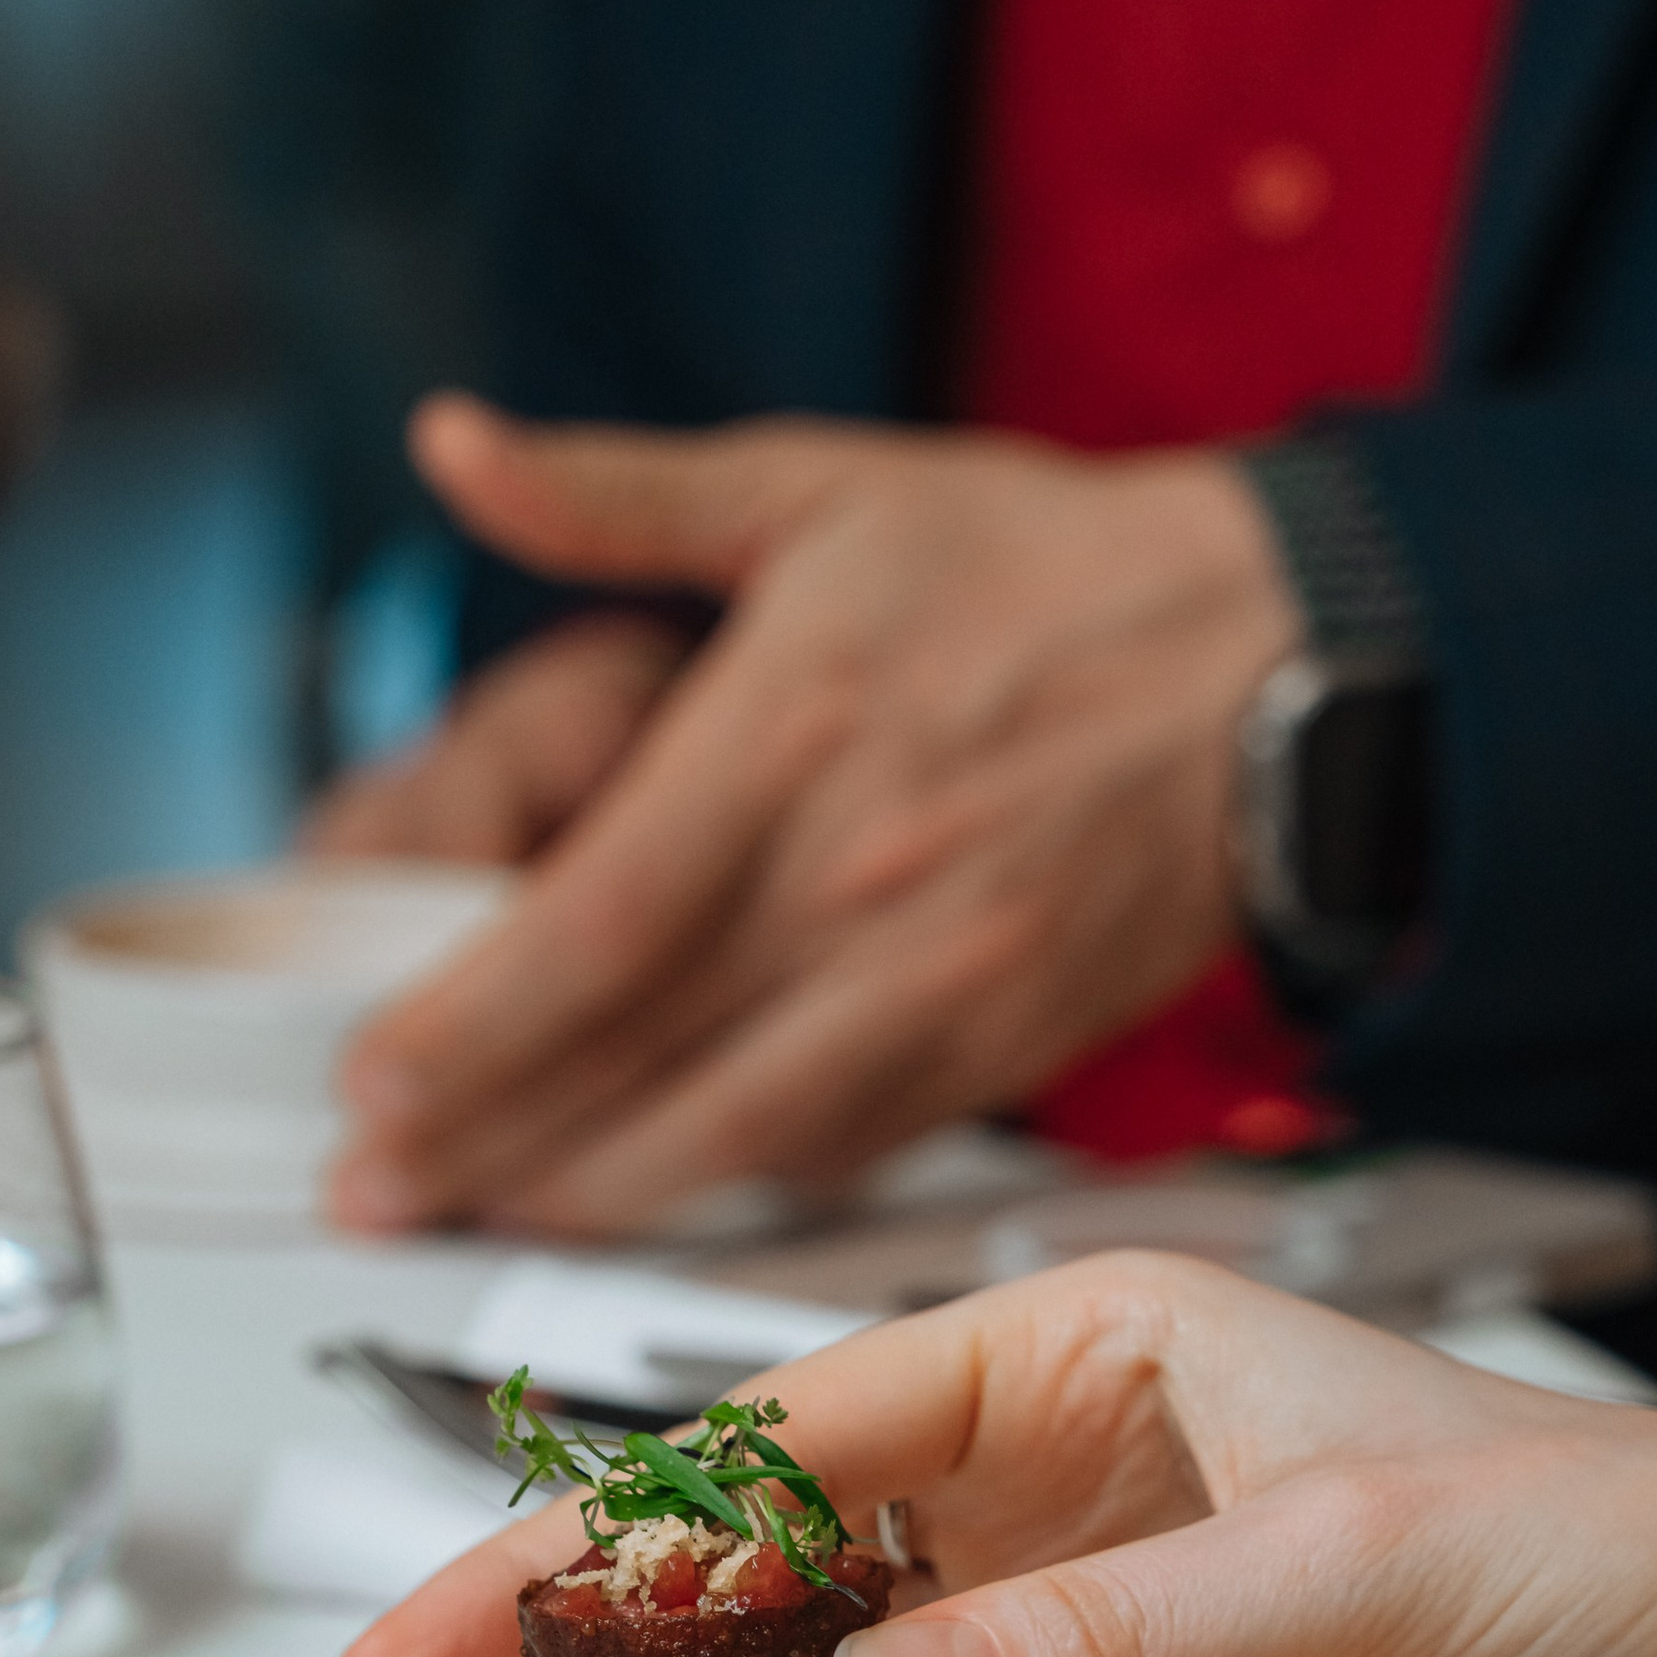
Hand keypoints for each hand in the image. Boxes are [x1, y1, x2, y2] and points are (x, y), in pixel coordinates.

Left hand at [327, 396, 1299, 1233]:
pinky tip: (652, 1194)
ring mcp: (943, 973)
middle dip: (482, 1137)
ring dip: (594, 1190)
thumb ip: (613, 492)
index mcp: (795, 726)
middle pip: (637, 1051)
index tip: (370, 1078)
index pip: (594, 921)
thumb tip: (453, 444)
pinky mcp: (1006, 1040)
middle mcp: (864, 870)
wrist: (1286, 652)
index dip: (468, 1024)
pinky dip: (738, 1184)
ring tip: (482, 1211)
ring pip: (737, 1131)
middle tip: (372, 1187)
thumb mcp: (817, 484)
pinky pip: (851, 1143)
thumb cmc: (1048, 568)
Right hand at [329, 1253, 1656, 1656]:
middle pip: (772, 1533)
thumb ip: (1105, 1629)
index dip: (620, 1515)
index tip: (478, 1600)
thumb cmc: (1628, 1548)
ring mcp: (1091, 1610)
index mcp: (1100, 1336)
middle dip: (589, 1605)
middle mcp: (1069, 1462)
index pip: (802, 1419)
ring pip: (823, 1651)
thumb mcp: (1353, 1564)